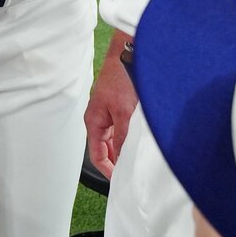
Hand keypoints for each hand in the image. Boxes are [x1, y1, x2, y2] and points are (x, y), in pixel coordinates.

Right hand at [84, 33, 137, 179]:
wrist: (128, 55)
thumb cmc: (121, 78)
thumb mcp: (124, 112)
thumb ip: (123, 137)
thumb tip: (124, 159)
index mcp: (93, 121)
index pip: (97, 155)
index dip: (108, 170)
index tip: (120, 181)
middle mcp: (99, 119)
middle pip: (106, 149)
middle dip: (117, 162)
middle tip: (132, 174)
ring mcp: (109, 114)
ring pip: (116, 140)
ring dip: (125, 150)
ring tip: (138, 161)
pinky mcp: (119, 108)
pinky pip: (123, 130)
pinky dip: (131, 139)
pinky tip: (142, 143)